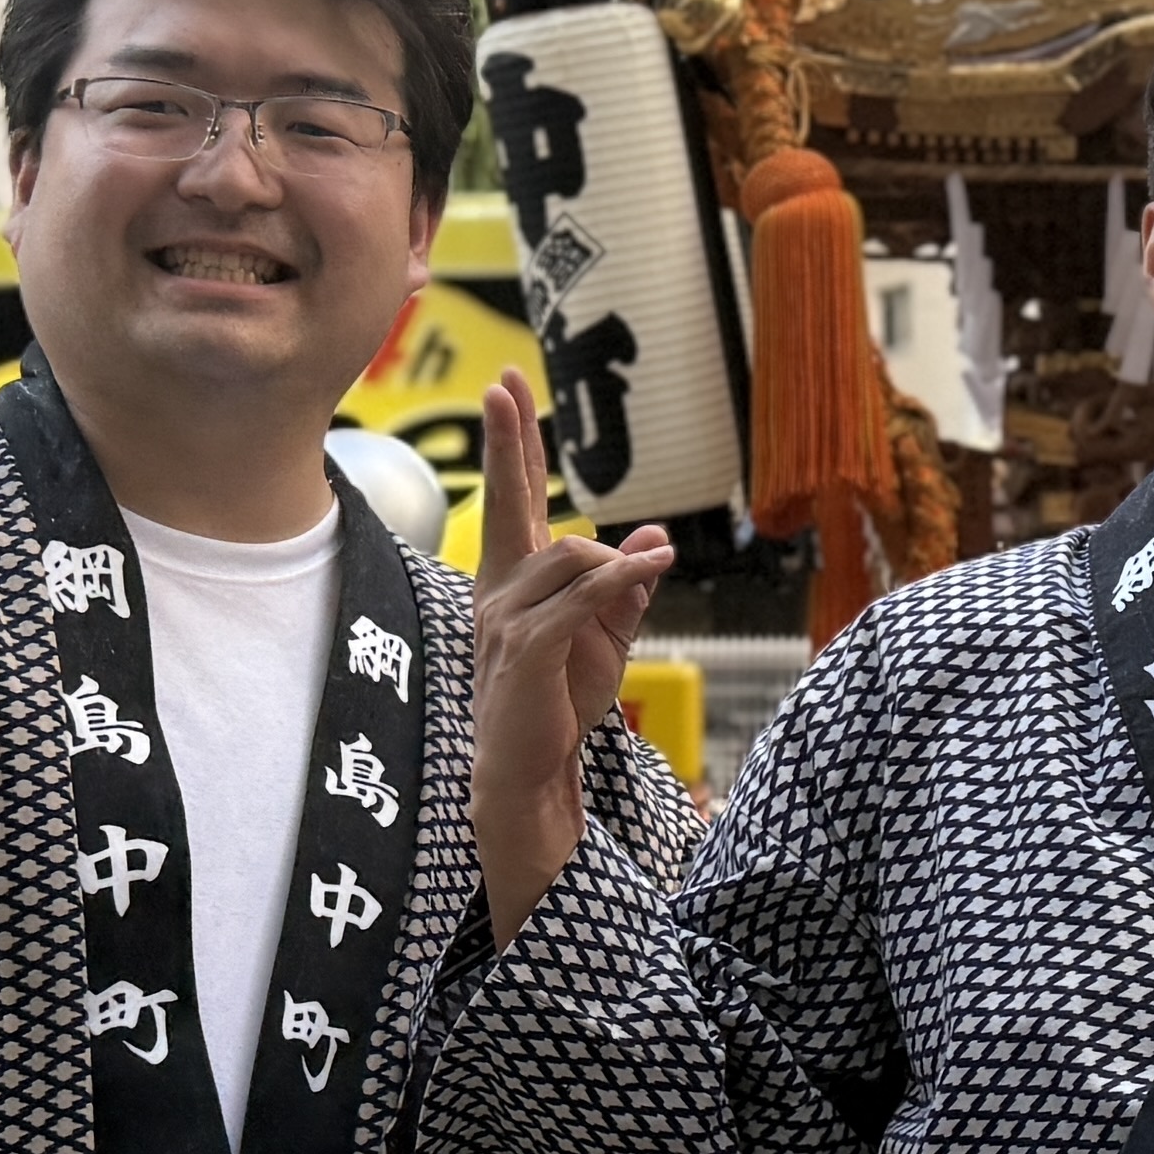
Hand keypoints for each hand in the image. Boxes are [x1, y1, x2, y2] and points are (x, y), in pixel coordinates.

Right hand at [466, 373, 669, 938]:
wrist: (530, 770)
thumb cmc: (560, 702)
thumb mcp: (605, 637)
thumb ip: (625, 587)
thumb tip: (654, 538)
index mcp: (514, 580)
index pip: (514, 499)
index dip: (511, 443)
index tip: (503, 386)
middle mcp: (500, 589)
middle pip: (508, 500)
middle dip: (507, 440)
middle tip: (500, 383)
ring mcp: (506, 618)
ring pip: (571, 556)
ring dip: (615, 567)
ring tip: (641, 583)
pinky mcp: (526, 649)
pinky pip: (582, 598)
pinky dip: (623, 579)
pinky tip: (654, 566)